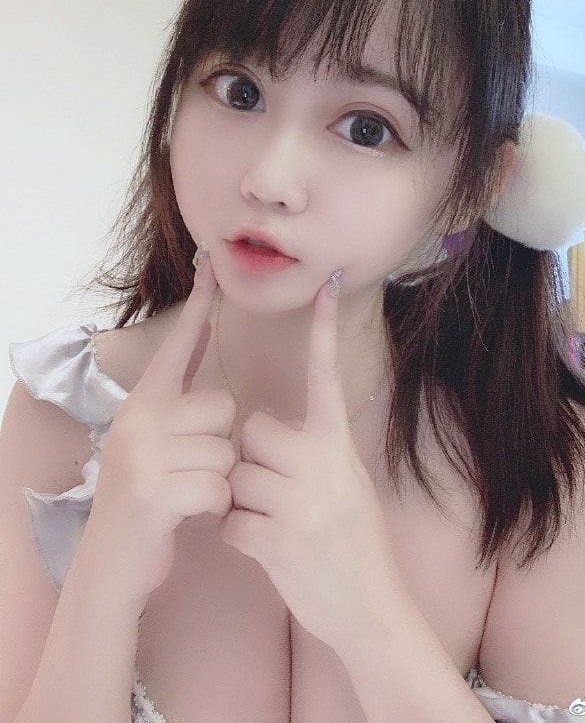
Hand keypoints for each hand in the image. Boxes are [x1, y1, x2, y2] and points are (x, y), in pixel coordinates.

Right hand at [87, 253, 236, 602]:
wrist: (113, 564)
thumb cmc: (149, 500)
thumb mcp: (156, 443)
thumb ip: (180, 402)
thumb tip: (208, 347)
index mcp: (142, 404)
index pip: (177, 346)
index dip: (197, 306)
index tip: (211, 264)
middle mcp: (137, 420)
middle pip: (223, 407)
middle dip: (222, 444)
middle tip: (192, 471)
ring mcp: (141, 455)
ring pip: (227, 449)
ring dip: (221, 480)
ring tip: (189, 494)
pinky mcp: (152, 490)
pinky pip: (219, 485)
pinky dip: (216, 507)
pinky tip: (190, 516)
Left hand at [219, 274, 406, 654]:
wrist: (370, 607)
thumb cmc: (355, 540)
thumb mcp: (351, 483)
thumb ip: (319, 451)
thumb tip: (282, 427)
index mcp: (340, 446)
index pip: (329, 377)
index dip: (325, 331)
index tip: (328, 285)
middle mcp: (323, 467)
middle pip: (251, 432)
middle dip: (249, 460)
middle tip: (274, 492)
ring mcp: (301, 504)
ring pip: (235, 476)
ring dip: (241, 502)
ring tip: (273, 524)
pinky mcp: (278, 542)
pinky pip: (228, 520)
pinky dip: (236, 536)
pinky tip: (264, 548)